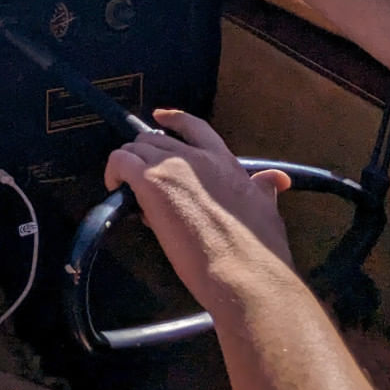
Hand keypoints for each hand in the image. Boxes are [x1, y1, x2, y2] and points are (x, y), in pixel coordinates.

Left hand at [104, 109, 293, 311]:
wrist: (243, 272)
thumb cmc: (257, 251)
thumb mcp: (268, 210)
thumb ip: (265, 189)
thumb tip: (276, 180)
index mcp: (224, 162)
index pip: (195, 127)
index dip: (174, 119)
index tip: (160, 117)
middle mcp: (197, 157)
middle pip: (156, 139)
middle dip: (145, 156)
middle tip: (143, 183)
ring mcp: (172, 166)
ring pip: (134, 148)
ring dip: (128, 167)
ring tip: (130, 192)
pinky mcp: (151, 182)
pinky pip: (119, 162)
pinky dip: (113, 173)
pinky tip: (117, 191)